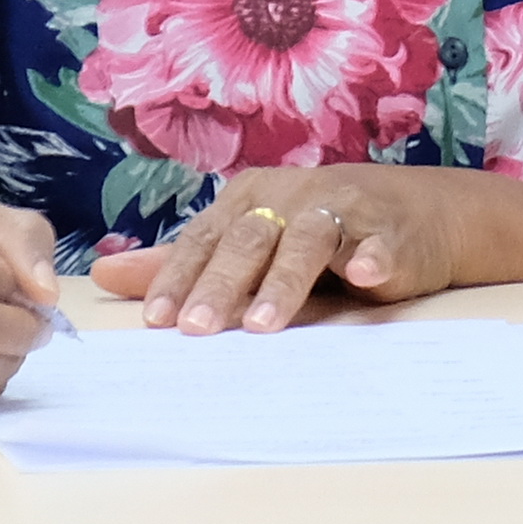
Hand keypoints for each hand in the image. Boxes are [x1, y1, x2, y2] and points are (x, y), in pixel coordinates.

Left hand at [88, 166, 474, 332]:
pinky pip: (378, 244)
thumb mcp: (251, 245)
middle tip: (196, 327)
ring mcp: (345, 209)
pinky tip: (362, 274)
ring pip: (306, 240)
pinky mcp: (392, 231)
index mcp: (251, 198)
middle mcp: (293, 196)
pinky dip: (370, 257)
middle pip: (249, 239)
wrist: (418, 215)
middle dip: (221, 284)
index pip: (206, 238)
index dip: (180, 277)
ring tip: (263, 323)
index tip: (157, 321)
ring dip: (284, 280)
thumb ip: (186, 264)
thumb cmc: (322, 232)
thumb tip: (103, 276)